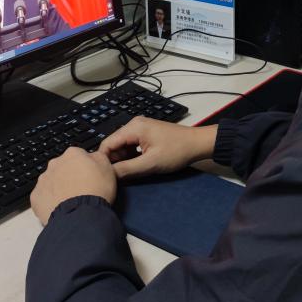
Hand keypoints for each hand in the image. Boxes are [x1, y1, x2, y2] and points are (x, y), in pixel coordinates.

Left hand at [30, 148, 115, 225]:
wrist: (80, 215)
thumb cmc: (95, 191)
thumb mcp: (108, 167)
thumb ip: (98, 157)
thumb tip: (93, 157)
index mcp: (73, 154)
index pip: (78, 155)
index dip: (85, 166)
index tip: (90, 176)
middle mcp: (55, 164)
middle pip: (63, 167)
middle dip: (70, 176)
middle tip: (81, 189)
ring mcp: (44, 180)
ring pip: (52, 181)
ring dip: (59, 188)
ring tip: (71, 201)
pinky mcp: (36, 196)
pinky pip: (43, 197)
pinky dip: (50, 201)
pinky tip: (60, 208)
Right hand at [98, 118, 216, 180]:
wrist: (197, 143)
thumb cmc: (177, 151)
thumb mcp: (151, 163)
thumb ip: (128, 169)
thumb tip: (109, 175)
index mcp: (133, 128)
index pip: (107, 144)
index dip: (104, 161)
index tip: (105, 176)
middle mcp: (134, 124)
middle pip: (114, 144)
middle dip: (114, 160)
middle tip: (118, 177)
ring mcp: (140, 128)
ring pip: (122, 146)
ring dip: (123, 159)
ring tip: (128, 173)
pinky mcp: (146, 133)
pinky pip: (131, 145)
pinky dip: (131, 156)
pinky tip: (136, 166)